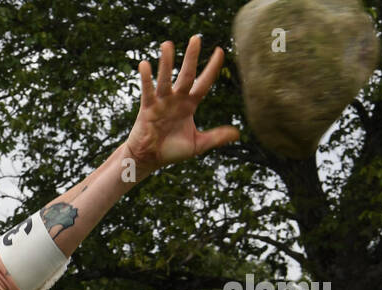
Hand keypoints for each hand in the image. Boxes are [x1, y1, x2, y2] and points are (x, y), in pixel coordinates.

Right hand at [124, 37, 238, 179]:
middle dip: (191, 57)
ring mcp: (161, 101)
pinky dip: (146, 78)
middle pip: (186, 75)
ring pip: (165, 78)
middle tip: (196, 39)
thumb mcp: (197, 144)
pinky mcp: (148, 108)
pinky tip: (145, 64)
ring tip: (167, 45)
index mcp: (189, 105)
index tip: (219, 51)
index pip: (204, 82)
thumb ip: (216, 137)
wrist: (149, 158)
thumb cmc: (171, 151)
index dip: (212, 68)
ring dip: (166, 62)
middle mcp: (176, 99)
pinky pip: (148, 90)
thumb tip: (237, 134)